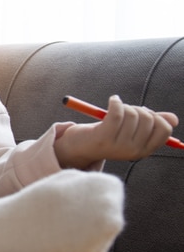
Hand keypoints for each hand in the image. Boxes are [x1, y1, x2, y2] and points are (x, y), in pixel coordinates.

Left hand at [54, 95, 178, 169]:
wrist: (79, 147)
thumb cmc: (108, 135)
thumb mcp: (132, 131)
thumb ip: (152, 125)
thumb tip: (173, 119)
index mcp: (143, 150)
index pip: (164, 130)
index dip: (156, 117)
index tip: (143, 114)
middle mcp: (133, 151)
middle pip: (148, 119)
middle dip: (139, 109)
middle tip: (127, 110)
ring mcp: (118, 145)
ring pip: (132, 114)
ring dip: (125, 105)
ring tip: (116, 109)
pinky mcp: (103, 137)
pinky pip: (117, 112)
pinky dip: (116, 102)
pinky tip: (113, 101)